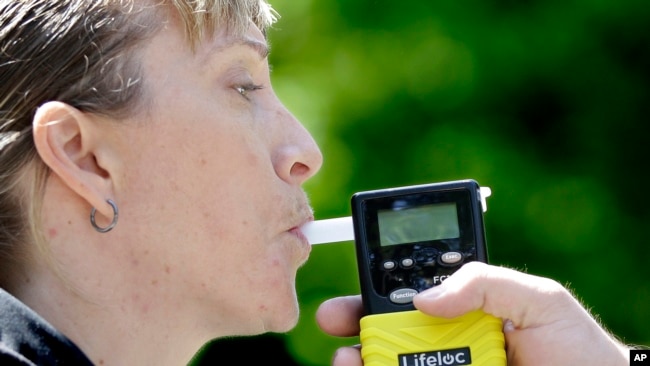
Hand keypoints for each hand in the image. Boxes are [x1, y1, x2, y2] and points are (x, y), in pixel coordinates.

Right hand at [316, 262, 629, 365]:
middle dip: (353, 320)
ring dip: (359, 357)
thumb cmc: (575, 347)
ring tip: (347, 358)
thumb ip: (485, 281)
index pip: (412, 290)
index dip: (376, 286)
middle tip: (334, 320)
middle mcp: (449, 340)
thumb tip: (425, 295)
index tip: (354, 288)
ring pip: (391, 362)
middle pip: (389, 327)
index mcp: (465, 306)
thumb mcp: (538, 299)